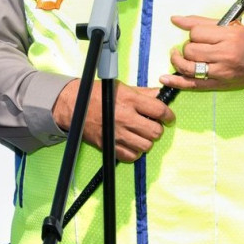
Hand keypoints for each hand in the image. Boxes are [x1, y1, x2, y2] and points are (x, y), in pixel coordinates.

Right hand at [52, 79, 173, 162]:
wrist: (75, 105)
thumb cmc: (99, 94)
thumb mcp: (122, 87)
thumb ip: (142, 93)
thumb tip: (160, 94)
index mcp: (130, 100)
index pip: (159, 110)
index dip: (168, 115)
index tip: (168, 117)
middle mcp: (125, 118)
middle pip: (155, 131)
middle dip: (158, 129)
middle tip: (153, 125)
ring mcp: (117, 134)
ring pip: (146, 146)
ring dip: (147, 141)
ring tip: (141, 134)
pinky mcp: (109, 145)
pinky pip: (131, 156)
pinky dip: (135, 152)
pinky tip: (132, 143)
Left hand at [158, 15, 243, 91]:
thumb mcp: (229, 26)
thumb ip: (201, 22)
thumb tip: (174, 19)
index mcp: (228, 36)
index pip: (196, 32)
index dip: (193, 33)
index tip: (199, 35)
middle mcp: (224, 54)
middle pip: (191, 49)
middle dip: (187, 47)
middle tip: (194, 47)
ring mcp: (220, 72)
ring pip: (188, 66)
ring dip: (179, 61)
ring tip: (178, 57)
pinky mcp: (217, 85)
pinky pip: (192, 84)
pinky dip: (176, 82)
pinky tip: (165, 78)